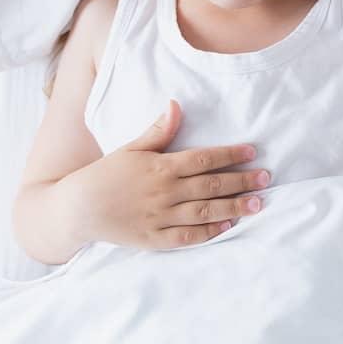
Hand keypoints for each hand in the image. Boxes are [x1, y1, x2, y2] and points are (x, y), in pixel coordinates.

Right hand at [62, 100, 269, 249]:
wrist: (76, 208)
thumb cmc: (106, 174)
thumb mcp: (131, 148)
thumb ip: (157, 130)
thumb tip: (176, 105)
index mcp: (160, 166)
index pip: (203, 159)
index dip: (230, 154)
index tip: (253, 152)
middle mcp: (164, 192)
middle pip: (211, 185)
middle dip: (242, 181)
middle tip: (267, 177)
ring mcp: (159, 216)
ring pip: (205, 211)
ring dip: (233, 207)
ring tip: (258, 203)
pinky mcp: (154, 238)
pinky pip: (187, 236)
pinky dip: (209, 232)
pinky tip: (228, 226)